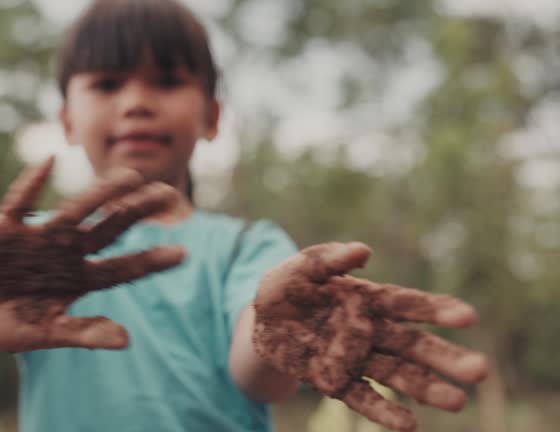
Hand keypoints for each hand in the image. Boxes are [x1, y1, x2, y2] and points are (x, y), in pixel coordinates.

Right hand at [0, 157, 185, 351]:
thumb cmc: (7, 320)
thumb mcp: (46, 333)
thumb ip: (84, 332)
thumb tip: (126, 340)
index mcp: (80, 278)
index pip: (123, 268)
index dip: (150, 261)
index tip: (183, 253)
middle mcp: (66, 251)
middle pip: (108, 228)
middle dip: (136, 211)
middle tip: (169, 191)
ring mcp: (38, 237)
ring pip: (74, 212)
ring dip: (100, 195)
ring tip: (129, 177)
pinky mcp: (4, 228)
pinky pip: (18, 203)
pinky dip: (31, 185)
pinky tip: (48, 163)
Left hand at [253, 242, 487, 431]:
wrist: (260, 322)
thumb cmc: (287, 287)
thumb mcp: (301, 267)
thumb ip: (329, 259)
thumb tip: (364, 251)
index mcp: (367, 299)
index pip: (408, 305)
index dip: (436, 310)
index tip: (468, 316)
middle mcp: (369, 331)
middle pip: (413, 345)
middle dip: (445, 357)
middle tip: (479, 370)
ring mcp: (355, 359)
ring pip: (397, 375)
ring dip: (427, 389)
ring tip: (457, 402)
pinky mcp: (335, 382)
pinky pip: (363, 398)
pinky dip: (384, 411)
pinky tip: (409, 425)